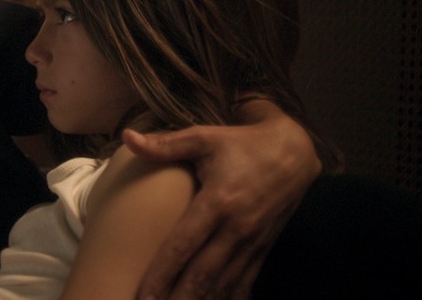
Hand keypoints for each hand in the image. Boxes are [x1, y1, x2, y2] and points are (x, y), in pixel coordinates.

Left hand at [122, 101, 320, 299]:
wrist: (294, 151)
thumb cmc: (240, 144)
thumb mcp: (203, 138)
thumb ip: (165, 144)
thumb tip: (127, 137)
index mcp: (217, 202)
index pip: (183, 245)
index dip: (161, 273)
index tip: (143, 295)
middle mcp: (236, 228)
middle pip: (202, 275)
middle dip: (178, 298)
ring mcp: (253, 242)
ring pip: (223, 284)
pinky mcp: (264, 248)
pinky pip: (245, 282)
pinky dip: (229, 299)